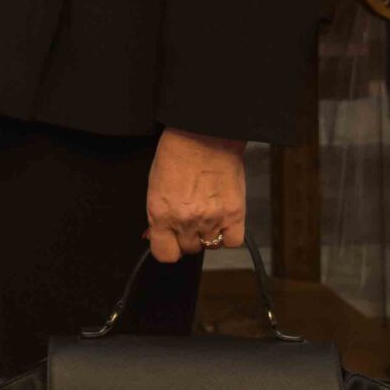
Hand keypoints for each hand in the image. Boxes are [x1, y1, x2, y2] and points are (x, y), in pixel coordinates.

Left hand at [144, 128, 245, 263]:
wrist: (204, 135)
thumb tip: (155, 234)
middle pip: (188, 249)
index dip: (167, 248)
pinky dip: (229, 235)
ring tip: (206, 211)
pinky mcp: (234, 215)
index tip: (169, 242)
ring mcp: (211, 219)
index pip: (164, 254)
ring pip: (209, 245)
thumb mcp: (155, 185)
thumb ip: (158, 215)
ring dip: (208, 233)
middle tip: (189, 217)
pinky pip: (232, 242)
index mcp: (161, 213)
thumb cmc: (177, 154)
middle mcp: (185, 221)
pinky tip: (223, 219)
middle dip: (187, 236)